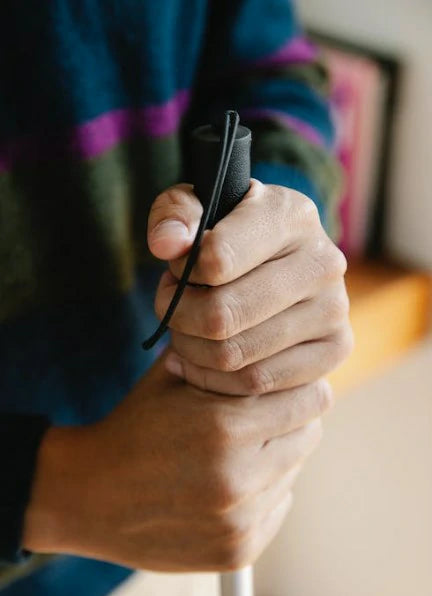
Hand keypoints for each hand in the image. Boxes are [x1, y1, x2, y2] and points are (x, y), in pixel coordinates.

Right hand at [23, 353, 327, 571]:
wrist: (89, 495)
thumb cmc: (134, 427)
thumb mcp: (172, 376)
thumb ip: (225, 357)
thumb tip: (278, 344)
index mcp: (225, 427)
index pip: (310, 400)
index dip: (302, 386)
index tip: (289, 384)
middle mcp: (238, 478)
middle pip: (309, 435)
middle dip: (291, 418)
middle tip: (262, 415)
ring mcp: (239, 521)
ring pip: (293, 471)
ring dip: (275, 456)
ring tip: (235, 450)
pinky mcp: (237, 551)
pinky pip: (277, 507)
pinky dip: (263, 492)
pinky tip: (228, 483)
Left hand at [148, 181, 352, 394]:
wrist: (269, 268)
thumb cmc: (224, 236)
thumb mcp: (193, 211)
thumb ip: (173, 215)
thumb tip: (168, 244)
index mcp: (291, 215)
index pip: (217, 259)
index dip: (182, 273)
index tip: (176, 270)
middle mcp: (323, 261)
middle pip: (223, 315)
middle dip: (180, 317)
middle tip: (171, 308)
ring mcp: (335, 308)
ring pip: (235, 354)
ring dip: (192, 349)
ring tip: (185, 331)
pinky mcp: (336, 348)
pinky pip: (257, 380)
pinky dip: (215, 379)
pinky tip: (199, 361)